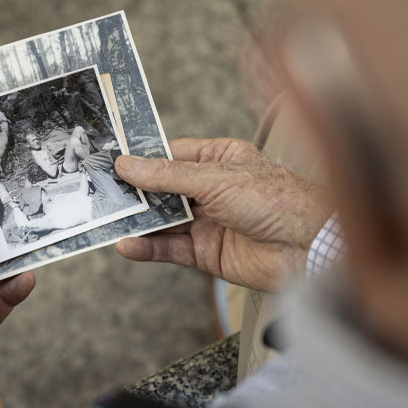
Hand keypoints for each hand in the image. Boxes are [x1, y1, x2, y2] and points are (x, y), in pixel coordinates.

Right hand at [114, 138, 330, 290]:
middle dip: (134, 193)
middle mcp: (210, 189)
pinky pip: (170, 248)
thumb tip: (128, 165)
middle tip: (100, 193)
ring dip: (137, 222)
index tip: (111, 161)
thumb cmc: (276, 200)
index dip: (141, 159)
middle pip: (162, 190)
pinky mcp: (206, 252)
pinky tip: (129, 245)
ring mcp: (207, 221)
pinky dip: (148, 248)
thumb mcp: (216, 179)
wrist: (308, 248)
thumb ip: (168, 176)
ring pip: (162, 221)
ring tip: (107, 221)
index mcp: (218, 159)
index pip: (170, 155)